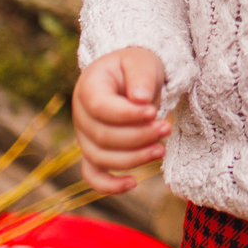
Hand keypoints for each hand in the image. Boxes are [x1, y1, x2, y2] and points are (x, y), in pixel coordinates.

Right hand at [72, 47, 168, 193]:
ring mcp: (84, 136)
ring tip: (161, 148)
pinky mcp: (94, 152)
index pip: (100, 108)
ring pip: (101, 158)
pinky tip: (133, 183)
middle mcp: (81, 115)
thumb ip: (141, 77)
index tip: (153, 111)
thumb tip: (141, 99)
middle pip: (103, 136)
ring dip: (133, 158)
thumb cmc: (135, 68)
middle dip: (138, 136)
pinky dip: (110, 185)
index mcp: (88, 87)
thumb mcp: (141, 62)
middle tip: (167, 127)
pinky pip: (93, 176)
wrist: (130, 77)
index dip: (127, 115)